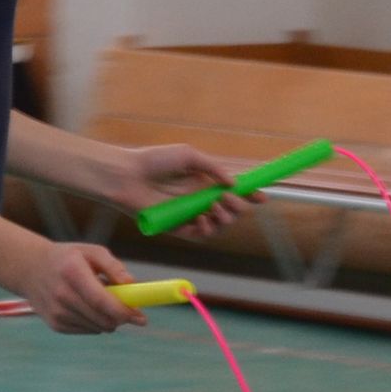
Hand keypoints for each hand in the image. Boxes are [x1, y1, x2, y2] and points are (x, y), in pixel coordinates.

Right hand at [16, 240, 141, 334]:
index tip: (141, 316)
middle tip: (129, 308)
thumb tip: (132, 285)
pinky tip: (87, 307)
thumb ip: (114, 266)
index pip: (101, 300)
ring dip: (109, 319)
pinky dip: (95, 322)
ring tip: (100, 300)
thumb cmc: (68, 258)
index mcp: (72, 272)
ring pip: (98, 327)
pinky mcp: (55, 325)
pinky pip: (88, 330)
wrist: (31, 269)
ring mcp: (57, 313)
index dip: (124, 311)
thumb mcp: (91, 252)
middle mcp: (62, 295)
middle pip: (102, 319)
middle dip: (122, 317)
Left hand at [111, 143, 243, 238]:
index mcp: (205, 182)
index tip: (263, 197)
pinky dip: (207, 230)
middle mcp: (200, 200)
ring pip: (219, 225)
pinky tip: (203, 220)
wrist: (128, 175)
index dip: (250, 195)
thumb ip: (213, 168)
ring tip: (214, 207)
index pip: (234, 192)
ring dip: (224, 218)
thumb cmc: (154, 161)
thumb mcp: (188, 156)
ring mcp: (190, 215)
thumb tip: (234, 182)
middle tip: (227, 198)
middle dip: (237, 207)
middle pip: (231, 211)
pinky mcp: (178, 228)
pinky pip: (200, 235)